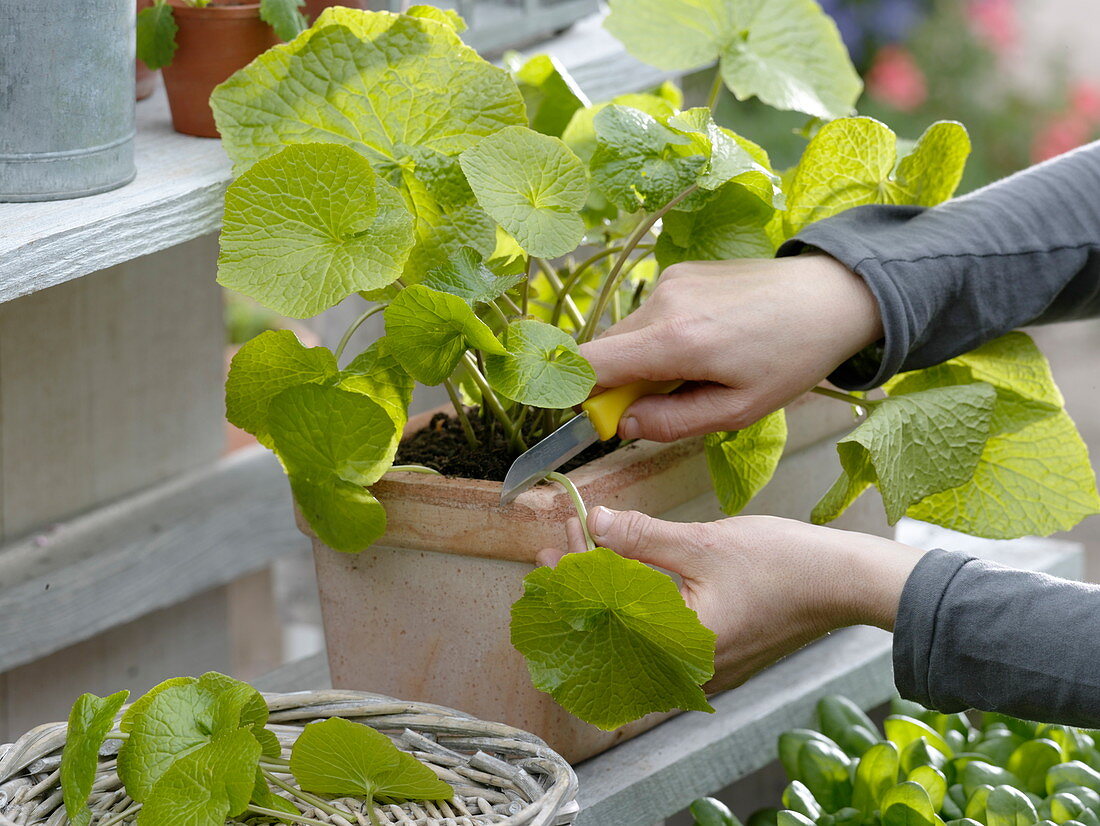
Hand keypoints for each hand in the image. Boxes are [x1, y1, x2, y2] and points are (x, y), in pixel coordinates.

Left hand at [537, 507, 922, 692]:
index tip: (556, 540)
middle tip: (551, 556)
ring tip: (578, 563)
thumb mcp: (703, 542)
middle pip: (612, 633)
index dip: (575, 574)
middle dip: (580, 591)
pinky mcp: (714, 657)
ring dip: (605, 598)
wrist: (844, 582)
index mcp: (681, 649)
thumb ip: (642, 536)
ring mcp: (702, 669)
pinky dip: (635, 608)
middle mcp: (687, 670)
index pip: (605, 614)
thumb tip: (593, 522)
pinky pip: (658, 639)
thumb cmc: (784, 565)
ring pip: (634, 637)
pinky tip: (623, 580)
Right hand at [579, 255, 883, 441]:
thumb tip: (624, 425)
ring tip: (695, 369)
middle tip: (663, 402)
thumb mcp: (737, 410)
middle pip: (604, 349)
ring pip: (627, 331)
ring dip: (641, 358)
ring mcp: (670, 280)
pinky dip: (660, 334)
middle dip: (619, 382)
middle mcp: (663, 303)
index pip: (590, 363)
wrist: (829, 296)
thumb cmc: (790, 359)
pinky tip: (705, 342)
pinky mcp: (680, 270)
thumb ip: (672, 422)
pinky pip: (650, 312)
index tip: (606, 416)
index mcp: (674, 341)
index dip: (583, 394)